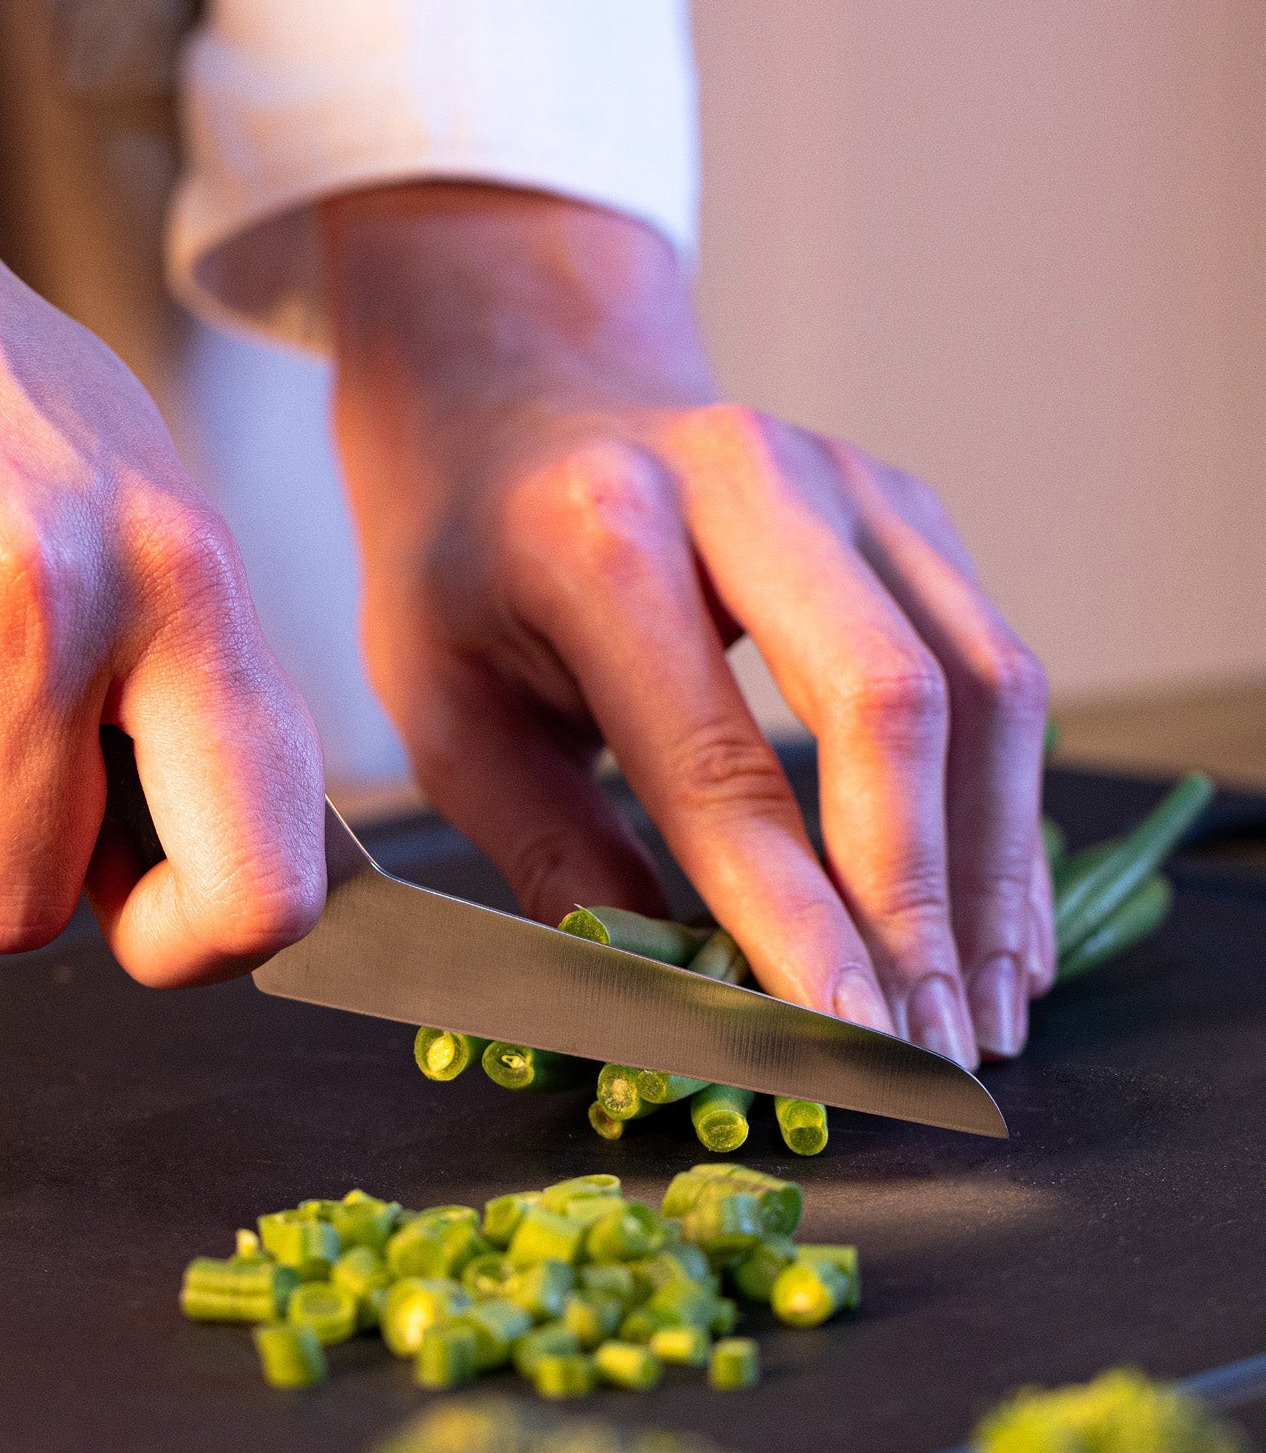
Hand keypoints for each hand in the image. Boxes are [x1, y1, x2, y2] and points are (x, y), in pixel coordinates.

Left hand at [320, 183, 1050, 1063]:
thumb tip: (672, 1000)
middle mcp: (746, 479)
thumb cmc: (460, 571)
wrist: (519, 399)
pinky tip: (998, 920)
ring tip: (986, 1016)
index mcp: (600, 534)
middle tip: (930, 1053)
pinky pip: (993, 665)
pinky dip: (1005, 807)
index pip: (720, 760)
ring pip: (982, 687)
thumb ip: (551, 852)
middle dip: (921, 903)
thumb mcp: (447, 714)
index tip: (842, 1038)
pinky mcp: (908, 506)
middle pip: (891, 705)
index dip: (792, 914)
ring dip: (993, 871)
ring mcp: (849, 480)